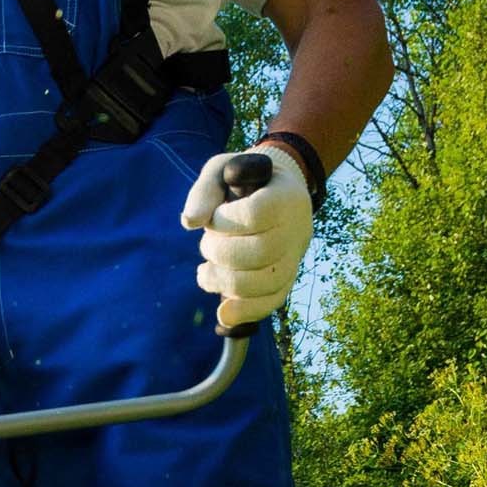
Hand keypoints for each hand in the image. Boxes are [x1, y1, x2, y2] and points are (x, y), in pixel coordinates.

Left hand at [180, 146, 313, 330]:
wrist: (275, 196)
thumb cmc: (242, 183)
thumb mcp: (222, 172)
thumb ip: (204, 191)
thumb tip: (189, 222)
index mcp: (286, 196)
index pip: (255, 215)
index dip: (224, 221)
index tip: (214, 218)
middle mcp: (297, 228)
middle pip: (258, 252)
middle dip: (219, 252)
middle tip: (207, 244)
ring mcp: (294, 257)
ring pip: (263, 282)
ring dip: (224, 282)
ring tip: (205, 272)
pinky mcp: (285, 281)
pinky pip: (271, 303)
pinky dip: (244, 312)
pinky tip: (222, 314)